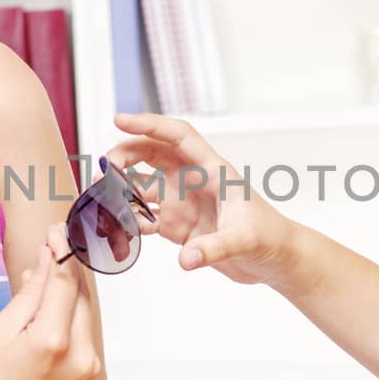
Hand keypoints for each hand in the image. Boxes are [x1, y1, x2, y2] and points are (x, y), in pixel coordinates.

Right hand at [0, 223, 101, 379]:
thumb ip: (30, 294)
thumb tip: (48, 260)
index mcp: (53, 341)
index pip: (67, 281)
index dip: (63, 250)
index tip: (55, 230)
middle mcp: (79, 355)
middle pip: (82, 295)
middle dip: (68, 267)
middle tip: (51, 243)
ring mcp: (88, 368)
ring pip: (83, 314)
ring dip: (68, 291)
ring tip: (42, 275)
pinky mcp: (88, 376)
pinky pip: (81, 334)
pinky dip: (68, 316)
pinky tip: (47, 308)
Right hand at [106, 113, 299, 286]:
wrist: (276, 259)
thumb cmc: (269, 237)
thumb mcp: (245, 240)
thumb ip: (215, 248)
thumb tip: (186, 259)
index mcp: (212, 170)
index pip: (177, 137)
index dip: (149, 125)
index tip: (120, 120)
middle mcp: (193, 181)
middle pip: (152, 154)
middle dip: (126, 155)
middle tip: (106, 169)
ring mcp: (183, 203)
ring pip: (143, 184)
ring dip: (122, 187)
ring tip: (102, 196)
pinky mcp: (177, 225)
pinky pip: (145, 216)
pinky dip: (129, 219)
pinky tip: (119, 226)